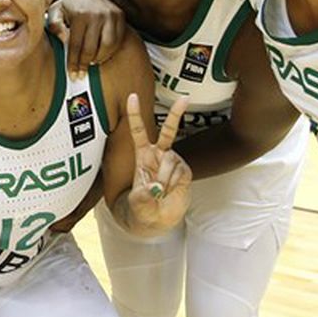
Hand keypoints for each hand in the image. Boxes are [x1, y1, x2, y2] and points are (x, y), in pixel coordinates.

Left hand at [46, 0, 125, 74]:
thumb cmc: (69, 5)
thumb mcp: (55, 11)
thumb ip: (54, 25)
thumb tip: (63, 40)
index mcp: (79, 14)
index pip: (76, 45)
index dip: (74, 63)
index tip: (73, 74)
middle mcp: (97, 14)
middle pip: (92, 48)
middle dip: (85, 64)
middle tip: (81, 74)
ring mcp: (111, 15)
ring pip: (108, 46)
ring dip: (99, 58)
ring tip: (91, 62)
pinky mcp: (120, 16)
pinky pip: (118, 40)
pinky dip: (110, 51)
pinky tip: (101, 54)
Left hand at [124, 93, 190, 229]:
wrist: (158, 219)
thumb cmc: (142, 207)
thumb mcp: (137, 202)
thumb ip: (143, 195)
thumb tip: (155, 187)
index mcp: (142, 155)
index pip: (138, 131)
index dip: (135, 114)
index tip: (132, 96)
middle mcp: (159, 154)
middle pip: (168, 130)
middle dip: (176, 114)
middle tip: (185, 99)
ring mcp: (173, 162)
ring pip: (169, 163)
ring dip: (163, 182)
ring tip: (159, 193)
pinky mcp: (185, 171)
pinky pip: (180, 174)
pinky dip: (173, 186)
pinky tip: (170, 191)